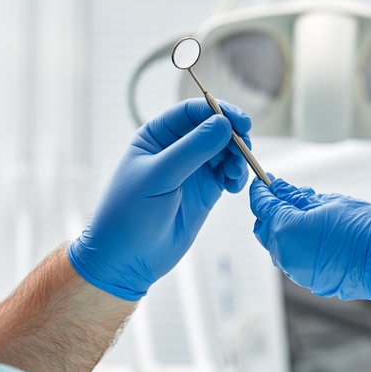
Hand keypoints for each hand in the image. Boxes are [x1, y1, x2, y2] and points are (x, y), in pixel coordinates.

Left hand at [69, 98, 250, 300]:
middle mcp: (176, 149)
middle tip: (245, 149)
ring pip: (225, 151)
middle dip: (233, 135)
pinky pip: (228, 174)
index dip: (218, 111)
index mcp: (156, 136)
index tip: (239, 121)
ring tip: (235, 175)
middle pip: (214, 128)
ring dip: (237, 158)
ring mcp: (192, 170)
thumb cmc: (128, 215)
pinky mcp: (205, 192)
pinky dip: (237, 176)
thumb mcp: (159, 177)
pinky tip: (234, 187)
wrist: (126, 260)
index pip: (191, 112)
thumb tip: (224, 123)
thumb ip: (192, 149)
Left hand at [249, 177, 370, 323]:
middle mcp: (285, 253)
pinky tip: (315, 232)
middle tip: (286, 194)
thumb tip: (281, 189)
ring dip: (284, 226)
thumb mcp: (330, 203)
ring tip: (307, 211)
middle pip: (265, 226)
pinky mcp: (307, 279)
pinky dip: (296, 242)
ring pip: (277, 244)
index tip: (264, 181)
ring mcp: (295, 270)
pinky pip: (292, 256)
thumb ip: (299, 198)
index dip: (262, 190)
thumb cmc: (366, 231)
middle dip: (270, 209)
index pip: (263, 205)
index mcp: (286, 230)